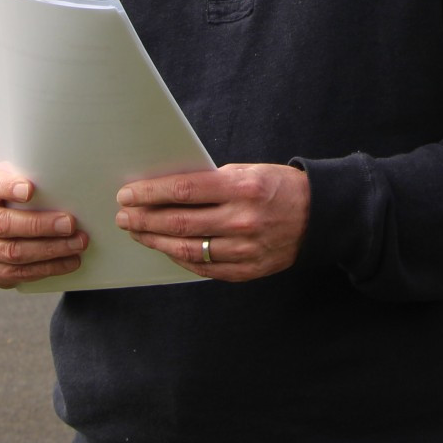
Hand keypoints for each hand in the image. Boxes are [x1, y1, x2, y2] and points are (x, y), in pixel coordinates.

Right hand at [0, 166, 87, 288]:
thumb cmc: (18, 195)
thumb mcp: (18, 180)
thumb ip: (35, 178)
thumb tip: (75, 175)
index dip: (8, 188)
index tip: (30, 190)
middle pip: (3, 225)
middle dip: (41, 226)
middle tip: (71, 224)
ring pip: (12, 253)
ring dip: (49, 251)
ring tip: (78, 244)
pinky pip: (15, 274)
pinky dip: (46, 268)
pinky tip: (68, 262)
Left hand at [117, 164, 309, 281]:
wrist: (318, 217)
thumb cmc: (278, 187)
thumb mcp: (249, 171)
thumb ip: (212, 182)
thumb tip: (168, 190)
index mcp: (242, 188)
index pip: (184, 191)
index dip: (150, 194)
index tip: (128, 194)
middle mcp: (242, 220)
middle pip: (179, 222)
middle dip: (144, 219)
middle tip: (123, 216)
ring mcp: (244, 249)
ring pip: (187, 248)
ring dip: (156, 240)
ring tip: (137, 232)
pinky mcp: (247, 270)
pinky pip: (204, 268)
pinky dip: (180, 258)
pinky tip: (165, 248)